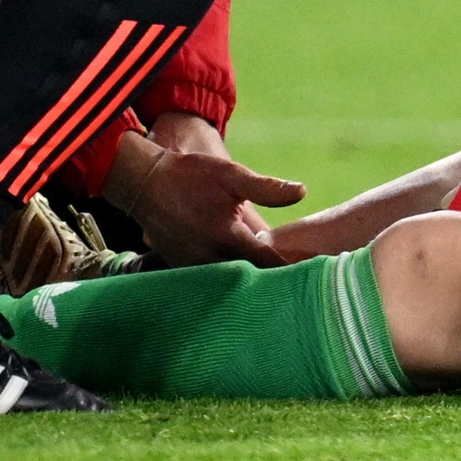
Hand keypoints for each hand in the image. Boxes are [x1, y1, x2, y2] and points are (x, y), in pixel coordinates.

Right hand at [107, 131, 303, 266]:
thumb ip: (266, 188)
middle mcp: (211, 258)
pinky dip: (226, 281)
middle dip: (273, 281)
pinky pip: (210, 281)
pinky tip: (240, 279)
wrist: (145, 183)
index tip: (314, 271)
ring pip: (230, 284)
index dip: (292, 268)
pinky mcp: (181, 269)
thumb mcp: (230, 174)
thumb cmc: (191, 175)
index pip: (269, 263)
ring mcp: (193, 268)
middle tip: (299, 284)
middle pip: (251, 279)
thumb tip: (302, 192)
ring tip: (274, 285)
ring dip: (249, 283)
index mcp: (229, 237)